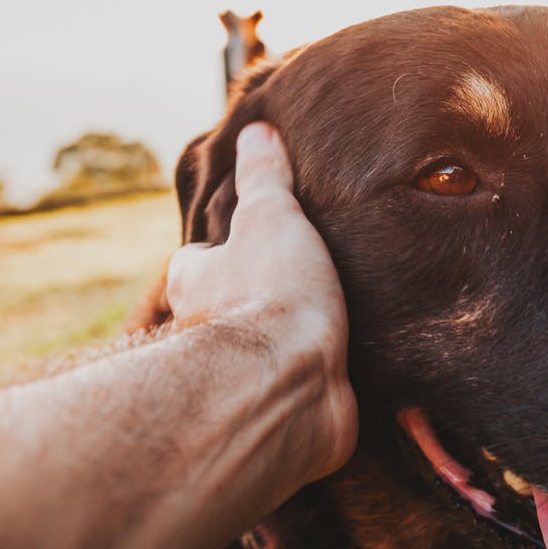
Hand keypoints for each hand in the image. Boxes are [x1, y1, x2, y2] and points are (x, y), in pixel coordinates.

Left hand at [161, 123, 357, 487]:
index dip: (221, 250)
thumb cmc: (271, 296)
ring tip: (336, 328)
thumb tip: (257, 130)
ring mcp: (245, 381)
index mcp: (196, 283)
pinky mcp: (283, 418)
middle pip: (224, 312)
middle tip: (298, 286)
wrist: (290, 387)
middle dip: (252, 303)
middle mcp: (207, 337)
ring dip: (288, 349)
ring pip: (261, 358)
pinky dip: (319, 389)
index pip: (198, 260)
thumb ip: (265, 177)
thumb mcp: (271, 217)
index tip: (252, 241)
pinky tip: (351, 377)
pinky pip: (301, 398)